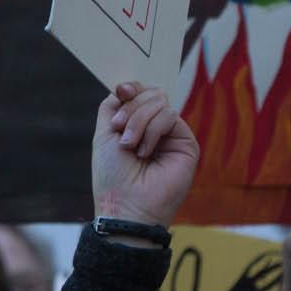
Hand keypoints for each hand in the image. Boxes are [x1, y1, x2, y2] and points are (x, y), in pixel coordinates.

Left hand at [90, 83, 198, 232]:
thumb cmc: (112, 175)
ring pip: (159, 102)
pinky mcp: (186, 143)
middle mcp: (155, 128)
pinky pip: (170, 116)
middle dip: (131, 107)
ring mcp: (172, 135)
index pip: (139, 93)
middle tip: (119, 129)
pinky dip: (152, 130)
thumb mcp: (104, 135)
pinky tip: (145, 152)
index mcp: (136, 125)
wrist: (125, 204)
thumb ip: (113, 107)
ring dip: (138, 121)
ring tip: (129, 146)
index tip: (122, 90)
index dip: (131, 87)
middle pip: (149, 93)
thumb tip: (125, 85)